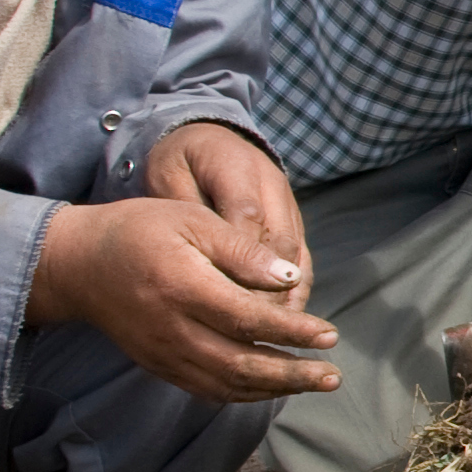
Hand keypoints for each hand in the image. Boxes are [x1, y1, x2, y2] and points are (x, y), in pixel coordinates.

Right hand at [28, 192, 340, 404]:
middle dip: (293, 375)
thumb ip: (242, 250)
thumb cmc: (140, 230)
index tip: (330, 335)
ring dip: (274, 389)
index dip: (292, 332)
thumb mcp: (193, 220)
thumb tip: (291, 279)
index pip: (247, 320)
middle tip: (334, 377)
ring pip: (225, 385)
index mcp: (182, 287)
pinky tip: (273, 386)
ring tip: (314, 382)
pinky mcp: (157, 365)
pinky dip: (243, 393)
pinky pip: (205, 389)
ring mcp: (161, 353)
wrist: (77, 263)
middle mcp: (170, 329)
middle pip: (240, 365)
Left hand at [143, 122, 312, 313]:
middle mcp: (272, 187)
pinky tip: (284, 322)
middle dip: (270, 291)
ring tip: (275, 335)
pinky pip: (303, 259)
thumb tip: (199, 254)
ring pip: (297, 255)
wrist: (209, 135)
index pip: (246, 220)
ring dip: (289, 297)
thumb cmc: (181, 160)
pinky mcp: (294, 220)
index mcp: (237, 169)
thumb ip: (184, 211)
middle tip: (254, 332)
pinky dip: (296, 291)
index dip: (242, 265)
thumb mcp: (169, 175)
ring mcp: (288, 204)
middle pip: (280, 244)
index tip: (230, 303)